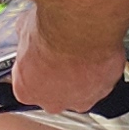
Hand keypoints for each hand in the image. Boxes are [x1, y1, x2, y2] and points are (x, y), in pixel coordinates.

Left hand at [12, 25, 128, 113]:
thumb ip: (25, 39)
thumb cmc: (52, 32)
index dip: (34, 67)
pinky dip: (100, 66)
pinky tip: (95, 50)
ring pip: (80, 89)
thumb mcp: (24, 27)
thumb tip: (27, 30)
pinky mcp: (103, 90)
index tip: (39, 55)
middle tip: (61, 51)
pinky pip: (101, 80)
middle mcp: (52, 102)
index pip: (27, 85)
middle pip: (54, 92)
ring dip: (80, 72)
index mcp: (26, 91)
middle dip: (58, 74)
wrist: (81, 28)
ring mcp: (79, 100)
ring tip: (80, 49)